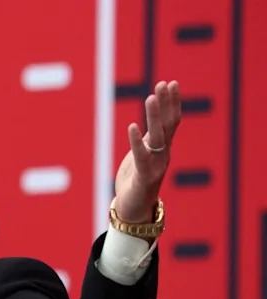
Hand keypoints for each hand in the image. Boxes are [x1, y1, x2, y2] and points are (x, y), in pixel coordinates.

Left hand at [113, 80, 182, 222]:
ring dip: (154, 117)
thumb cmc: (136, 180)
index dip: (172, 102)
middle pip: (168, 125)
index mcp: (163, 148)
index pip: (172, 121)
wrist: (134, 210)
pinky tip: (132, 126)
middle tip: (163, 83)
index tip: (170, 83)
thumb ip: (147, 138)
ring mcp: (156, 165)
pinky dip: (136, 141)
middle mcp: (163, 154)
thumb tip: (149, 120)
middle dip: (166, 103)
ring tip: (150, 97)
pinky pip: (141, 156)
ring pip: (158, 137)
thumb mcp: (142, 154)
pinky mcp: (145, 177)